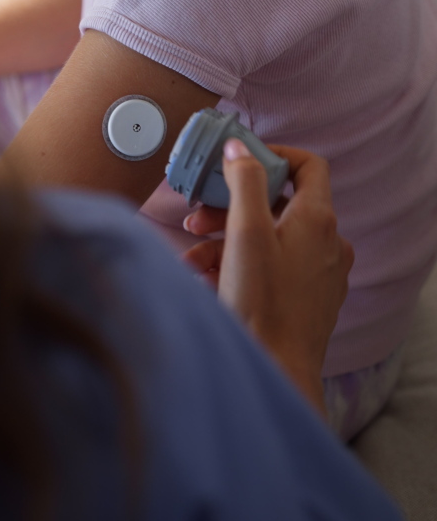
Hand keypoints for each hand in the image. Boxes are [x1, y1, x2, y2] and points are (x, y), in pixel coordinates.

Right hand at [183, 140, 353, 415]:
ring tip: (192, 255)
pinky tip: (206, 279)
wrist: (277, 372)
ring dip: (227, 239)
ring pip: (271, 238)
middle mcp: (328, 242)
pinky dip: (240, 265)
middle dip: (232, 205)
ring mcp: (321, 272)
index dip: (274, 155)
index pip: (308, 165)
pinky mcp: (308, 298)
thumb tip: (241, 147)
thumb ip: (245, 181)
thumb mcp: (246, 233)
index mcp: (318, 219)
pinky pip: (273, 267)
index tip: (238, 163)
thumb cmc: (262, 304)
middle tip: (196, 215)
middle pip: (279, 204)